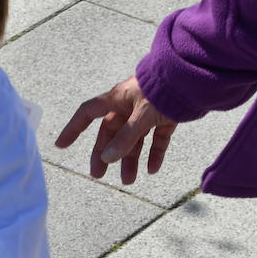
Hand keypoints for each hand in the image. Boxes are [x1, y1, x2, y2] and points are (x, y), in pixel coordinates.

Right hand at [55, 75, 177, 183]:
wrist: (194, 77)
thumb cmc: (163, 89)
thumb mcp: (141, 116)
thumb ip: (125, 138)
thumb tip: (107, 158)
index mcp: (117, 99)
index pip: (88, 114)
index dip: (73, 129)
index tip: (61, 145)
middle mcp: (129, 105)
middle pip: (111, 133)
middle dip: (105, 154)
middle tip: (100, 175)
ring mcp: (148, 111)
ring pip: (134, 139)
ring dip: (130, 159)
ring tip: (129, 180)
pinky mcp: (166, 117)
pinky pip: (156, 138)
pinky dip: (154, 153)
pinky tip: (152, 170)